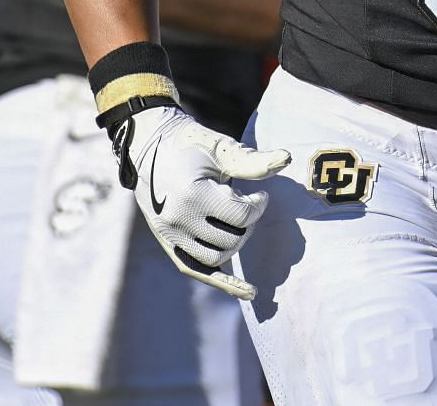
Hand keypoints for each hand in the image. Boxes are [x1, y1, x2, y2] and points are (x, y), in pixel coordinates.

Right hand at [115, 107, 289, 300]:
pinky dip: (224, 283)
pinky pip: (198, 271)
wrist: (150, 147)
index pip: (240, 215)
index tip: (260, 195)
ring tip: (237, 223)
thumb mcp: (220, 150)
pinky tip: (249, 292)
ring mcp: (170, 236)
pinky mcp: (168, 244)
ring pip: (218, 257)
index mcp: (191, 195)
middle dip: (247, 223)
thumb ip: (252, 162)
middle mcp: (177, 220)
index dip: (258, 205)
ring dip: (236, 243)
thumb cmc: (190, 144)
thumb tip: (287, 159)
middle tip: (247, 205)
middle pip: (231, 238)